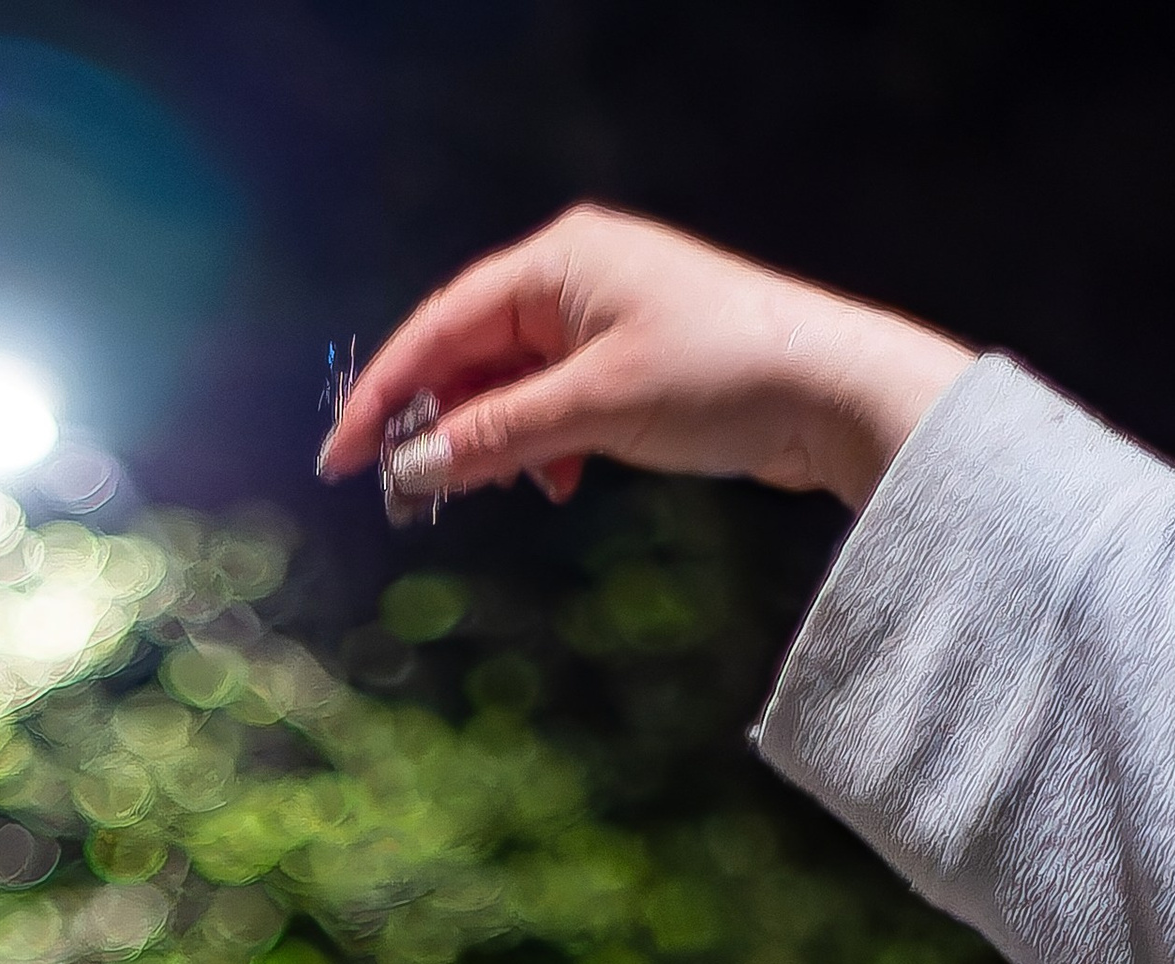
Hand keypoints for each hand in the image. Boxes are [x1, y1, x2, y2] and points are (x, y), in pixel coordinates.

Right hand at [321, 204, 974, 515]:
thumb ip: (494, 437)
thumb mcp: (592, 410)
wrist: (831, 391)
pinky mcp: (632, 360)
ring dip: (495, 442)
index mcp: (558, 259)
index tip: (343, 460)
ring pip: (512, 383)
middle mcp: (575, 274)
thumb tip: (413, 467)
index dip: (386, 395)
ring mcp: (604, 316)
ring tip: (501, 489)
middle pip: (471, 351)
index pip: (441, 325)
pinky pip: (555, 401)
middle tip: (406, 492)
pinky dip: (542, 445)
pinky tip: (559, 481)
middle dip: (440, 423)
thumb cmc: (721, 377)